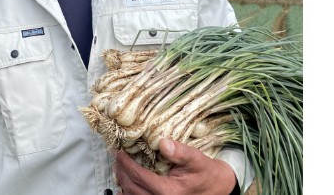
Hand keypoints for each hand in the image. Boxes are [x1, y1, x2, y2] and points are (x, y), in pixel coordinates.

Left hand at [113, 139, 236, 194]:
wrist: (217, 187)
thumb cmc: (206, 173)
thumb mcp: (196, 159)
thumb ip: (179, 152)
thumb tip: (162, 143)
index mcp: (168, 191)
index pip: (139, 177)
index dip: (126, 164)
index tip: (119, 152)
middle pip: (131, 188)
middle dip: (121, 172)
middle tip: (116, 158)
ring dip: (123, 182)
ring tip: (119, 167)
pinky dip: (130, 191)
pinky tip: (127, 182)